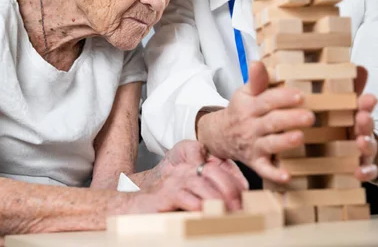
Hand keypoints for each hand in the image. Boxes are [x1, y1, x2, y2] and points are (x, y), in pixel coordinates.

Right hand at [130, 140, 247, 212]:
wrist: (131, 204)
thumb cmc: (162, 200)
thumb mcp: (188, 190)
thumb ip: (208, 188)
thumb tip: (234, 198)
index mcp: (192, 166)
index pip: (221, 167)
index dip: (236, 181)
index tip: (247, 196)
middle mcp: (184, 170)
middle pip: (214, 172)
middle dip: (231, 189)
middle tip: (241, 207)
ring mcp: (174, 182)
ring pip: (201, 184)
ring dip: (218, 198)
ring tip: (229, 212)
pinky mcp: (164, 195)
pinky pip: (184, 196)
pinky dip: (197, 204)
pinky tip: (205, 212)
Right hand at [197, 61, 312, 182]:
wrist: (219, 135)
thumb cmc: (240, 110)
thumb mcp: (244, 93)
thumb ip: (256, 80)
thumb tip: (257, 62)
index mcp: (249, 106)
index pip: (266, 101)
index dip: (283, 98)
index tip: (300, 96)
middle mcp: (250, 126)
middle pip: (271, 122)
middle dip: (290, 119)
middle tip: (310, 116)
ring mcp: (252, 145)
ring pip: (269, 144)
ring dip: (284, 142)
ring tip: (300, 137)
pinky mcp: (255, 161)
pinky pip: (264, 169)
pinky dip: (274, 174)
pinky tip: (287, 176)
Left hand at [351, 66, 377, 181]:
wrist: (355, 157)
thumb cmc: (346, 128)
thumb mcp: (347, 109)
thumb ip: (353, 89)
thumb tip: (360, 66)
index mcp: (355, 119)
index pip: (362, 109)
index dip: (366, 104)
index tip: (368, 98)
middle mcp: (361, 134)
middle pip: (366, 127)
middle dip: (366, 121)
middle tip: (362, 116)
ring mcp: (363, 153)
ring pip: (367, 147)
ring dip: (366, 144)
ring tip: (361, 140)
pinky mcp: (361, 169)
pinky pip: (366, 172)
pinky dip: (365, 172)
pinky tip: (358, 172)